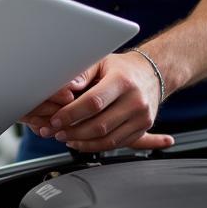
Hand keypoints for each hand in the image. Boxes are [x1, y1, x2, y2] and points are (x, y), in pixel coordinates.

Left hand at [33, 53, 174, 152]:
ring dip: (83, 142)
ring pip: (108, 139)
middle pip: (100, 125)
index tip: (55, 119)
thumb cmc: (121, 68)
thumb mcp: (101, 61)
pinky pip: (117, 144)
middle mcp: (136, 101)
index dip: (71, 114)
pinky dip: (96, 146)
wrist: (150, 74)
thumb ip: (82, 74)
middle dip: (74, 132)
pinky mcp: (142, 129)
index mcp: (122, 81)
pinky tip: (81, 142)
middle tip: (56, 132)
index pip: (94, 102)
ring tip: (66, 138)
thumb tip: (66, 87)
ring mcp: (142, 117)